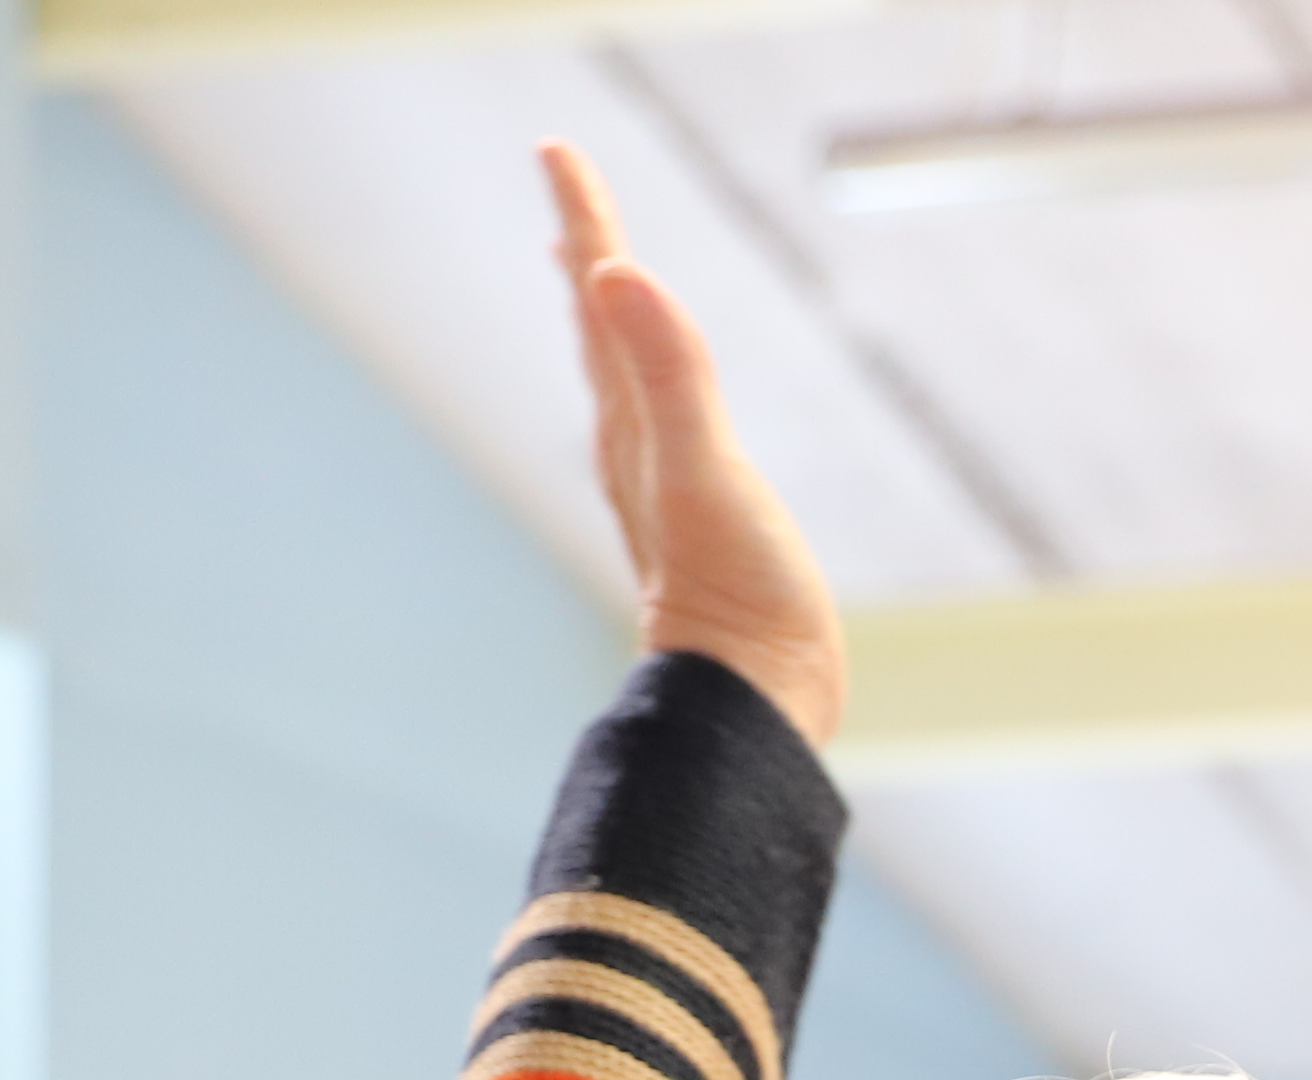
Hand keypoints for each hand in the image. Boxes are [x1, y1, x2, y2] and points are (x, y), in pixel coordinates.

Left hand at [547, 144, 846, 745]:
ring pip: (623, 377)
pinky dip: (654, 384)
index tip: (556, 148)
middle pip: (600, 330)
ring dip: (610, 320)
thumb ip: (667, 372)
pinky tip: (661, 399)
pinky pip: (664, 425)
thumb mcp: (704, 471)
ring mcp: (665, 484)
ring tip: (600, 280)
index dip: (585, 219)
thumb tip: (614, 273)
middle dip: (587, 255)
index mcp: (633, 421)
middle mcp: (636, 445)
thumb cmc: (740, 595)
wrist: (755, 700)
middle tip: (570, 192)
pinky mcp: (700, 520)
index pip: (600, 299)